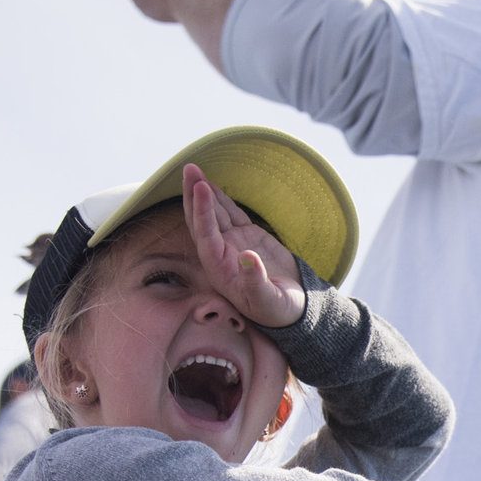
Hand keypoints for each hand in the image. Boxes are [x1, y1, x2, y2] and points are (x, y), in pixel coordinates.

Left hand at [185, 164, 305, 328]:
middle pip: (200, 222)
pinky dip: (220, 199)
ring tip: (194, 169)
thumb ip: (255, 282)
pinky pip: (229, 214)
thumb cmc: (278, 310)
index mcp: (220, 270)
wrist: (292, 310)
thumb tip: (247, 257)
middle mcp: (220, 255)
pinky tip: (210, 184)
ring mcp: (232, 244)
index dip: (202, 212)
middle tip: (189, 169)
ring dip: (203, 193)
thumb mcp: (269, 301)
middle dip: (194, 196)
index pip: (206, 236)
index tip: (201, 188)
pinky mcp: (246, 237)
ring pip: (213, 214)